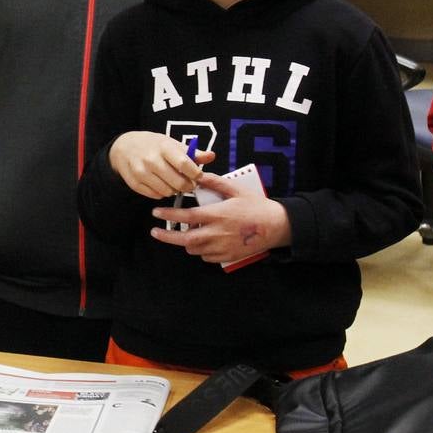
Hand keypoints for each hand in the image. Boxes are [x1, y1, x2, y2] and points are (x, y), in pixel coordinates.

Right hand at [108, 131, 215, 198]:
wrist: (124, 147)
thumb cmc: (153, 145)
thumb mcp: (172, 144)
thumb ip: (193, 153)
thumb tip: (212, 156)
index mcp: (164, 147)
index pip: (184, 164)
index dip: (195, 174)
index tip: (198, 176)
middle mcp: (151, 160)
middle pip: (178, 182)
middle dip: (188, 186)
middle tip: (188, 183)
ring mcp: (141, 172)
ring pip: (167, 192)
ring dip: (174, 190)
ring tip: (173, 182)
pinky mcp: (134, 183)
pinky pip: (156, 195)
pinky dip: (162, 192)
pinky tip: (161, 184)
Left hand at [150, 172, 291, 262]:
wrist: (277, 226)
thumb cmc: (256, 206)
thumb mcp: (236, 190)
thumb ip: (215, 183)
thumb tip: (197, 175)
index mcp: (218, 215)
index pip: (187, 216)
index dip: (169, 215)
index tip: (156, 213)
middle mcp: (217, 234)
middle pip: (185, 239)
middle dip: (167, 236)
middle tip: (155, 232)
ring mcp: (222, 248)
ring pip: (194, 249)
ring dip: (186, 241)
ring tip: (187, 231)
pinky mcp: (228, 257)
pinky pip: (206, 256)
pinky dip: (201, 249)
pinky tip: (205, 240)